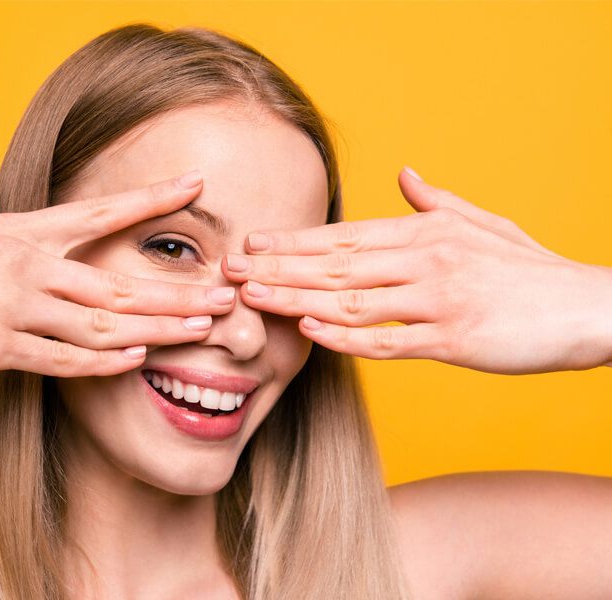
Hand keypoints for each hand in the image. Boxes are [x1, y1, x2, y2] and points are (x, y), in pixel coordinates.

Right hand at [0, 155, 234, 375]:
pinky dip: (99, 362)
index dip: (152, 200)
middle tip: (223, 293)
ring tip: (201, 329)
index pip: (101, 212)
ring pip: (101, 320)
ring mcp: (13, 306)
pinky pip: (58, 357)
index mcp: (21, 230)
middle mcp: (27, 264)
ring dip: (155, 326)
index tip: (196, 188)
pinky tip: (134, 361)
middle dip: (175, 289)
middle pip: (117, 278)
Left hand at [222, 168, 611, 373]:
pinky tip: (312, 332)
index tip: (253, 243)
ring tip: (254, 299)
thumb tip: (405, 174)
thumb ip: (436, 202)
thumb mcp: (483, 223)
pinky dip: (347, 337)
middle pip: (336, 264)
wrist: (589, 307)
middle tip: (232, 271)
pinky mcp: (454, 339)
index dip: (295, 241)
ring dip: (297, 300)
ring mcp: (438, 299)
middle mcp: (426, 259)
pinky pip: (389, 340)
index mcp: (426, 231)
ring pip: (352, 299)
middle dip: (279, 267)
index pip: (346, 235)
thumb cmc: (529, 270)